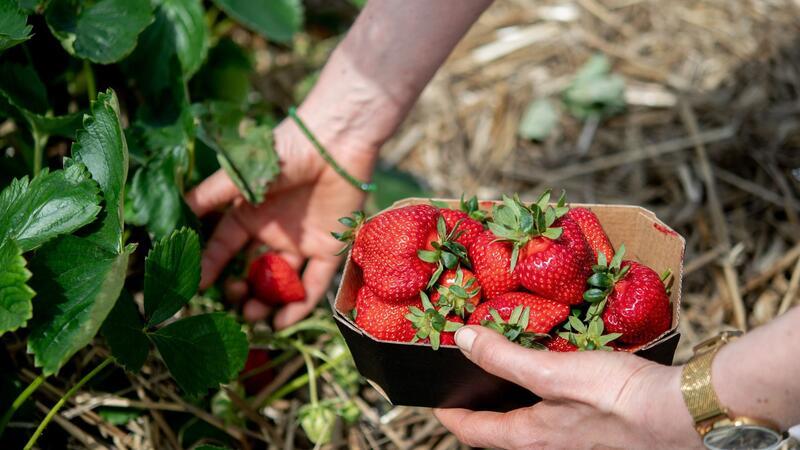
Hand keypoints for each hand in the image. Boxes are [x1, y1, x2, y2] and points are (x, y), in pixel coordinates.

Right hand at [185, 112, 376, 328]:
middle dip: (241, 290)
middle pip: (253, 269)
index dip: (210, 265)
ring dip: (266, 302)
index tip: (196, 286)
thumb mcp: (241, 175)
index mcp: (250, 214)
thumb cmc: (285, 152)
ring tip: (253, 316)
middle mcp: (273, 231)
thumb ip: (210, 197)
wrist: (334, 142)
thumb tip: (174, 210)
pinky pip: (314, 283)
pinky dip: (299, 305)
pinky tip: (282, 322)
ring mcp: (302, 242)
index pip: (224, 246)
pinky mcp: (330, 248)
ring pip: (281, 281)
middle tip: (233, 302)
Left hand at [434, 326, 701, 449]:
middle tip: (465, 379)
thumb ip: (505, 356)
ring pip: (525, 425)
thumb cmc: (618, 396)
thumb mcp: (553, 371)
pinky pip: (551, 417)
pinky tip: (547, 375)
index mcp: (529, 438)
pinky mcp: (593, 432)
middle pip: (498, 432)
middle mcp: (546, 447)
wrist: (682, 412)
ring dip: (507, 403)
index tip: (434, 399)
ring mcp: (571, 443)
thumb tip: (462, 340)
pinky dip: (537, 397)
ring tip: (500, 372)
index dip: (448, 414)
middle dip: (477, 409)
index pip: (472, 432)